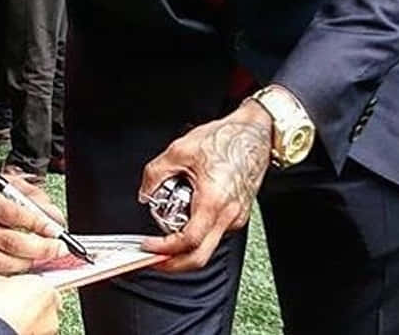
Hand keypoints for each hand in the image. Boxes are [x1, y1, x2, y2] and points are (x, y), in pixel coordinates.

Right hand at [0, 172, 66, 274]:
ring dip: (27, 262)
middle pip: (9, 240)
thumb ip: (31, 197)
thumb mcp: (2, 184)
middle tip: (56, 248)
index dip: (37, 223)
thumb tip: (54, 217)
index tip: (55, 230)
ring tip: (41, 256)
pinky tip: (21, 262)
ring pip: (1, 261)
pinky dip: (10, 270)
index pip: (12, 212)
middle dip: (39, 248)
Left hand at [138, 100, 271, 271]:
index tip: (149, 247)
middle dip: (174, 264)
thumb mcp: (180, 150)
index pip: (188, 241)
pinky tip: (189, 211)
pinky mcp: (238, 214)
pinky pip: (215, 231)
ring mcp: (236, 217)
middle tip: (154, 259)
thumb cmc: (226, 139)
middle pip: (200, 257)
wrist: (253, 134)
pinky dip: (198, 229)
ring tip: (170, 222)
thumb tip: (145, 192)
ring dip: (185, 243)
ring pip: (208, 245)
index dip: (164, 249)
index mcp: (214, 200)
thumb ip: (156, 172)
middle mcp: (228, 215)